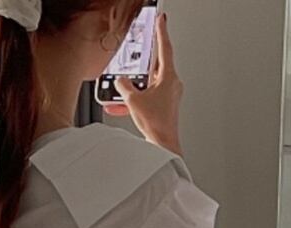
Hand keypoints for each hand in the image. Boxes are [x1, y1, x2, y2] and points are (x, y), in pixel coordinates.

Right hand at [104, 13, 183, 156]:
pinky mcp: (162, 107)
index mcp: (168, 77)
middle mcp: (171, 85)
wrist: (162, 144)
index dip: (161, 32)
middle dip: (141, 65)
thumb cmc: (157, 123)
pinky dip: (134, 100)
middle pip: (154, 68)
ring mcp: (168, 96)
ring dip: (133, 89)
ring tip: (119, 93)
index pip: (165, 48)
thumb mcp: (134, 101)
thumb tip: (121, 81)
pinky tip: (122, 106)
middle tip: (137, 54)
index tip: (160, 20)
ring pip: (147, 85)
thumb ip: (124, 87)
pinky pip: (146, 98)